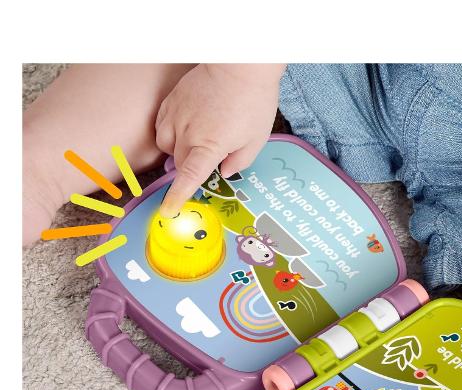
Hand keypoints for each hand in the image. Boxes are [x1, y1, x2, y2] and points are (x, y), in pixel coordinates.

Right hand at [155, 63, 284, 216]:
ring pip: (166, 145)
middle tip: (209, 156)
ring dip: (178, 150)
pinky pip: (161, 125)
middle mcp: (187, 134)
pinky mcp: (171, 101)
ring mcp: (176, 115)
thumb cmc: (253, 102)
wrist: (240, 64)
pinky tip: (184, 127)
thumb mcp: (256, 140)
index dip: (177, 196)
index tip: (167, 210)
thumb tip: (224, 172)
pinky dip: (170, 132)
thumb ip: (239, 162)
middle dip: (191, 166)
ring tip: (197, 140)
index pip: (188, 178)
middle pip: (179, 163)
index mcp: (208, 147)